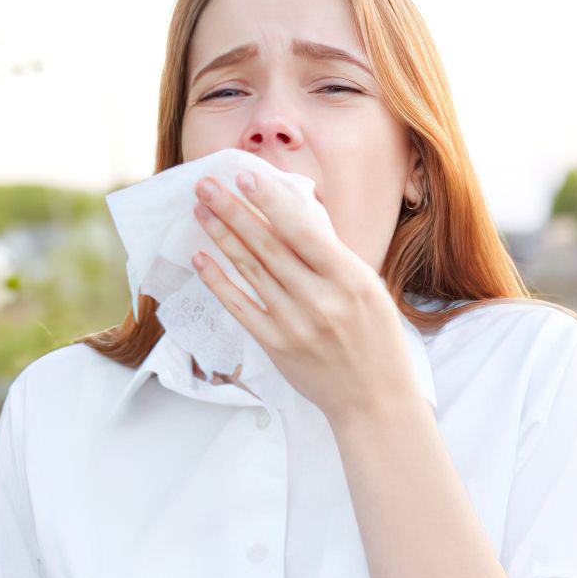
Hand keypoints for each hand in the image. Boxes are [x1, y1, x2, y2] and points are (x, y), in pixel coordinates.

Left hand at [189, 169, 419, 425]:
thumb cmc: (375, 338)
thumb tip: (290, 215)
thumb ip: (330, 256)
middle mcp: (321, 300)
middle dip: (233, 210)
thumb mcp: (368, 288)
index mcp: (351, 279)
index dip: (270, 202)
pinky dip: (218, 281)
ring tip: (201, 211)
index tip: (244, 176)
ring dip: (221, 237)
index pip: (303, 231)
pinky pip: (240, 307)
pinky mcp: (276, 345)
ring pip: (250, 271)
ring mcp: (295, 324)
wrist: (376, 401)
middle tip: (206, 185)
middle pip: (268, 246)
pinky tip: (201, 258)